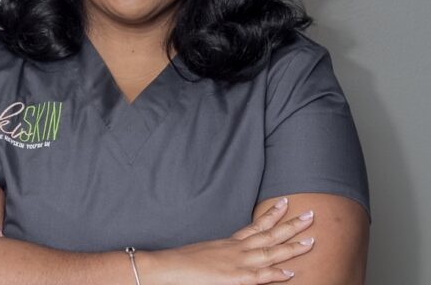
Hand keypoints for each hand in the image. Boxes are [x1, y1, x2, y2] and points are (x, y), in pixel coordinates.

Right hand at [154, 198, 314, 283]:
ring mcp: (236, 263)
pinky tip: (291, 272)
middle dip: (291, 224)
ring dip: (292, 246)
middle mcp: (236, 249)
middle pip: (268, 233)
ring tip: (312, 239)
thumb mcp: (204, 253)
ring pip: (270, 251)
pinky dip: (275, 274)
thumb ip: (220, 254)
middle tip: (311, 213)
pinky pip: (259, 276)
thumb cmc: (181, 263)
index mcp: (229, 243)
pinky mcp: (234, 278)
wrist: (166, 268)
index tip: (284, 202)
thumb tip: (227, 257)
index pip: (255, 225)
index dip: (272, 215)